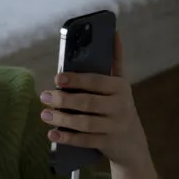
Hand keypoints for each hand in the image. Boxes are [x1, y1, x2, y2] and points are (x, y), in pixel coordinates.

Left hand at [39, 32, 151, 171]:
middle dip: (63, 99)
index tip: (57, 78)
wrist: (133, 144)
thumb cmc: (119, 109)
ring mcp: (115, 126)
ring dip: (62, 119)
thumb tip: (114, 33)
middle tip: (44, 96)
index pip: (95, 81)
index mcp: (121, 87)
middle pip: (88, 102)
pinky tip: (52, 134)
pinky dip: (67, 138)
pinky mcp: (109, 143)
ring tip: (44, 114)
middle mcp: (120, 106)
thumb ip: (115, 63)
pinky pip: (85, 140)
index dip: (76, 79)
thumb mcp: (120, 87)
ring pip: (85, 123)